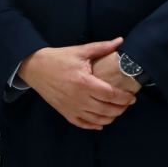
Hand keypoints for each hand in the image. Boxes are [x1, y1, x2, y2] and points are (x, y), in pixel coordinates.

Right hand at [18, 38, 136, 129]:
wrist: (35, 68)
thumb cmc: (58, 59)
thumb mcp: (80, 51)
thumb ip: (102, 47)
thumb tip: (120, 41)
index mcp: (84, 82)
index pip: (110, 94)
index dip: (124, 98)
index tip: (132, 97)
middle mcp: (78, 98)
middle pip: (106, 109)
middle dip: (120, 109)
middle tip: (127, 104)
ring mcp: (71, 107)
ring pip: (96, 119)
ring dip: (110, 118)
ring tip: (117, 111)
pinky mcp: (65, 112)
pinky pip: (82, 123)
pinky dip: (94, 125)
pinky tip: (101, 123)